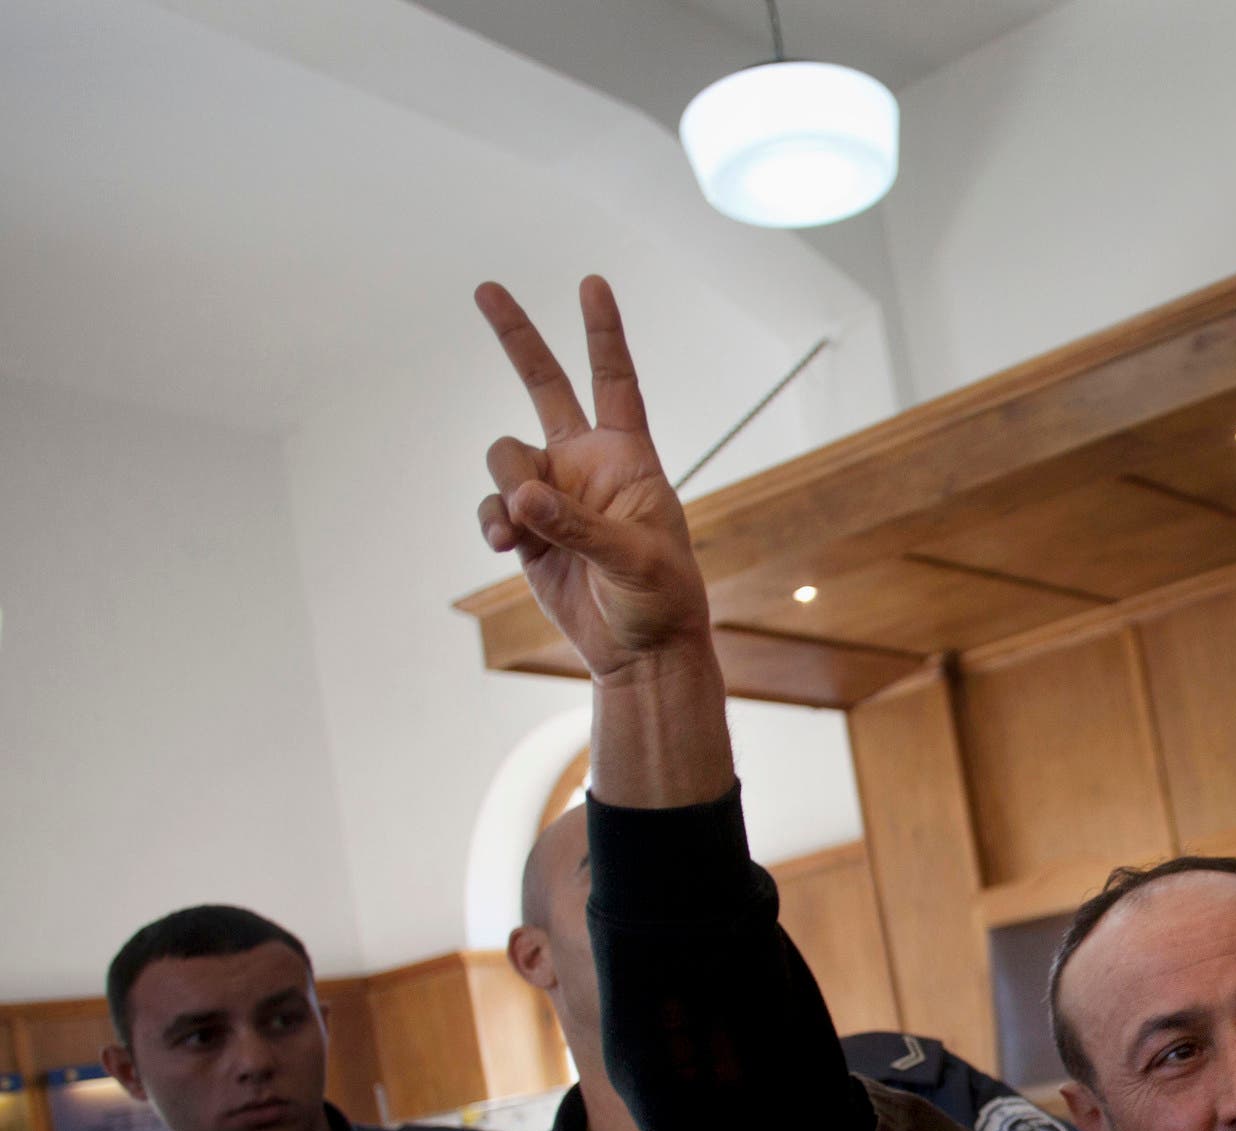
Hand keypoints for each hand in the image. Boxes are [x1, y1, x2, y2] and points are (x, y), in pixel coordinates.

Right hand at [474, 277, 711, 681]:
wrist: (639, 652)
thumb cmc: (659, 601)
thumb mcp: (634, 561)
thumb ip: (576, 525)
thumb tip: (519, 496)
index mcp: (629, 457)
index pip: (615, 381)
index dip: (603, 332)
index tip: (591, 282)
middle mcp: (587, 464)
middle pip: (546, 385)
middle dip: (517, 337)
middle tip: (485, 287)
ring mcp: (553, 493)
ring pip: (504, 457)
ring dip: (504, 486)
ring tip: (519, 530)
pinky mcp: (527, 528)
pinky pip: (494, 506)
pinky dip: (493, 521)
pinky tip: (505, 545)